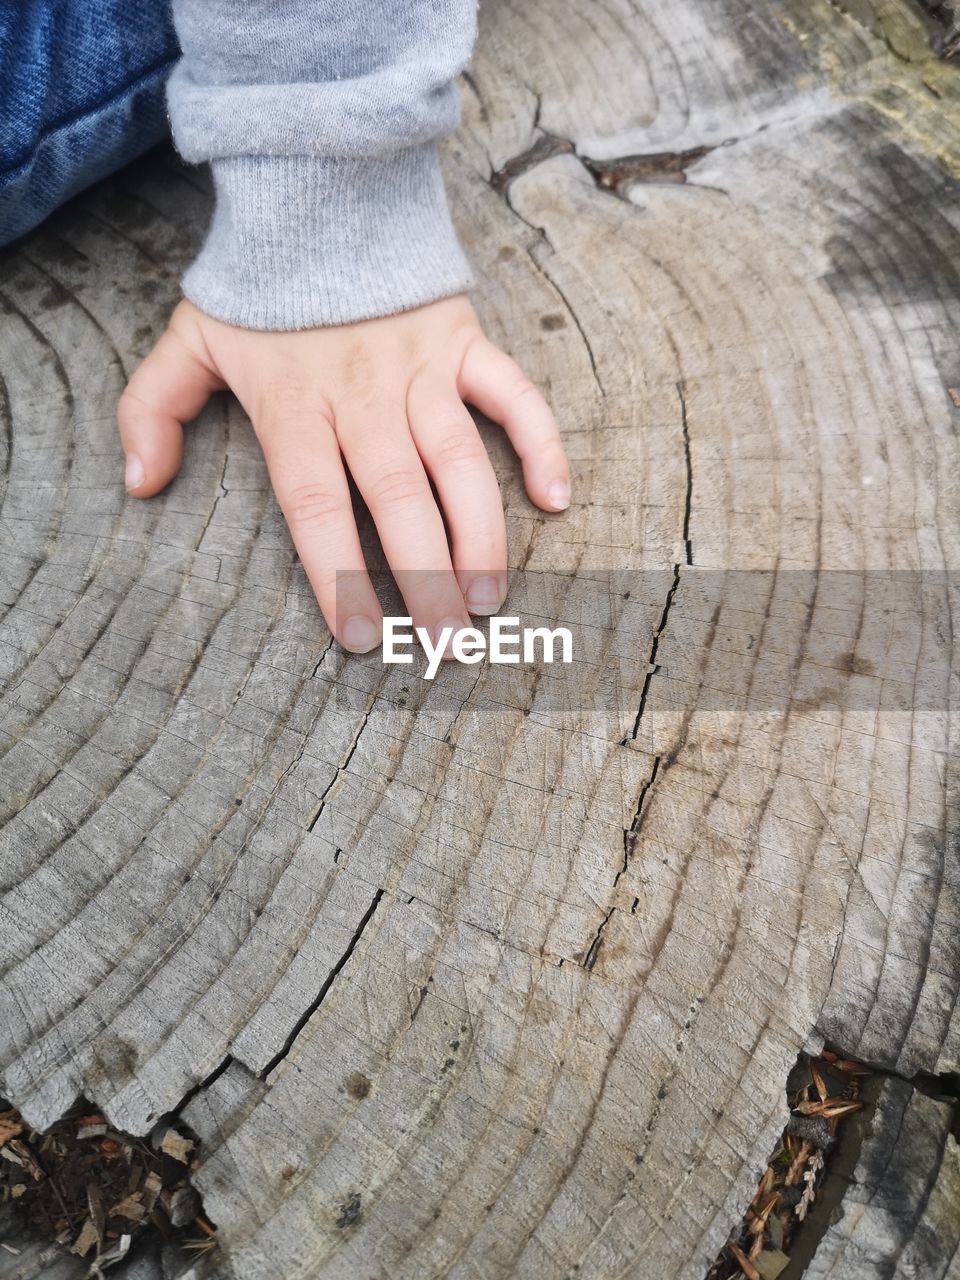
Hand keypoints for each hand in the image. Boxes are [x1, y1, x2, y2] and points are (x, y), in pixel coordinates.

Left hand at [117, 296, 569, 651]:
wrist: (320, 189)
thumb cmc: (260, 284)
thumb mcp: (191, 338)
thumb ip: (151, 407)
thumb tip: (140, 482)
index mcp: (295, 404)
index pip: (318, 505)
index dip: (339, 576)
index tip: (363, 638)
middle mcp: (362, 395)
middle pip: (398, 499)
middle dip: (425, 579)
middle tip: (445, 643)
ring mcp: (420, 368)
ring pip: (459, 462)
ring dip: (480, 534)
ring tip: (491, 598)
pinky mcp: (462, 342)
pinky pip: (513, 395)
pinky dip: (540, 442)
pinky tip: (557, 498)